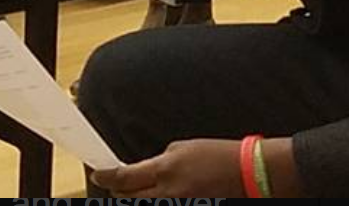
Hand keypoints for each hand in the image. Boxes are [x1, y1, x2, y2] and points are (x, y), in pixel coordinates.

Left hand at [93, 139, 245, 195]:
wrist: (248, 173)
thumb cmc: (219, 156)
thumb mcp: (184, 149)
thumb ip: (160, 162)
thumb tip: (144, 172)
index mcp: (165, 170)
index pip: (124, 178)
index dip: (107, 177)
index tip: (99, 175)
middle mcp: (168, 193)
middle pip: (128, 199)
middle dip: (119, 191)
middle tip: (117, 184)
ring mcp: (179, 204)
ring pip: (144, 205)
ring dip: (137, 198)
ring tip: (139, 190)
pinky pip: (162, 205)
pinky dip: (156, 200)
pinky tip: (159, 194)